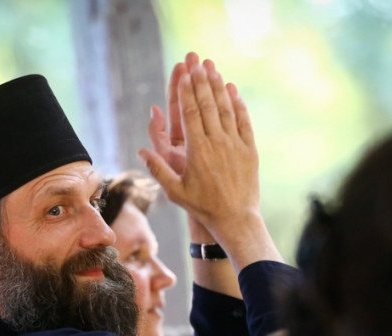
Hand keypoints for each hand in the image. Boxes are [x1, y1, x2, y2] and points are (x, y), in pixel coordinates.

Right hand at [141, 57, 258, 242]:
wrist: (235, 219)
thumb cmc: (202, 207)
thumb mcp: (175, 191)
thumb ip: (158, 169)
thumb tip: (141, 151)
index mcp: (197, 151)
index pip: (190, 113)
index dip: (187, 91)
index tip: (184, 74)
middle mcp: (217, 143)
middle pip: (207, 104)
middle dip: (201, 80)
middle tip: (196, 61)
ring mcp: (235, 145)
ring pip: (226, 109)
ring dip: (218, 86)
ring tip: (212, 67)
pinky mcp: (250, 150)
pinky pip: (243, 121)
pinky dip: (238, 104)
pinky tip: (233, 90)